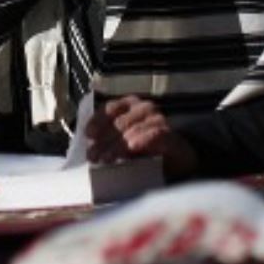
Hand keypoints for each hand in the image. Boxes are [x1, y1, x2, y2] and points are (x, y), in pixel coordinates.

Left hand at [85, 95, 199, 180]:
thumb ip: (108, 138)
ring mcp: (157, 119)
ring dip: (118, 146)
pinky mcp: (169, 133)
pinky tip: (132, 148)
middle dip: (104, 141)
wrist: (175, 154)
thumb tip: (90, 149)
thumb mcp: (123, 139)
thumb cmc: (143, 144)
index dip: (97, 121)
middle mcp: (143, 107)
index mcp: (129, 104)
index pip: (110, 108)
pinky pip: (153, 134)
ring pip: (133, 130)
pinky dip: (141, 140)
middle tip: (93, 157)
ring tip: (106, 159)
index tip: (88, 135)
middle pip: (119, 123)